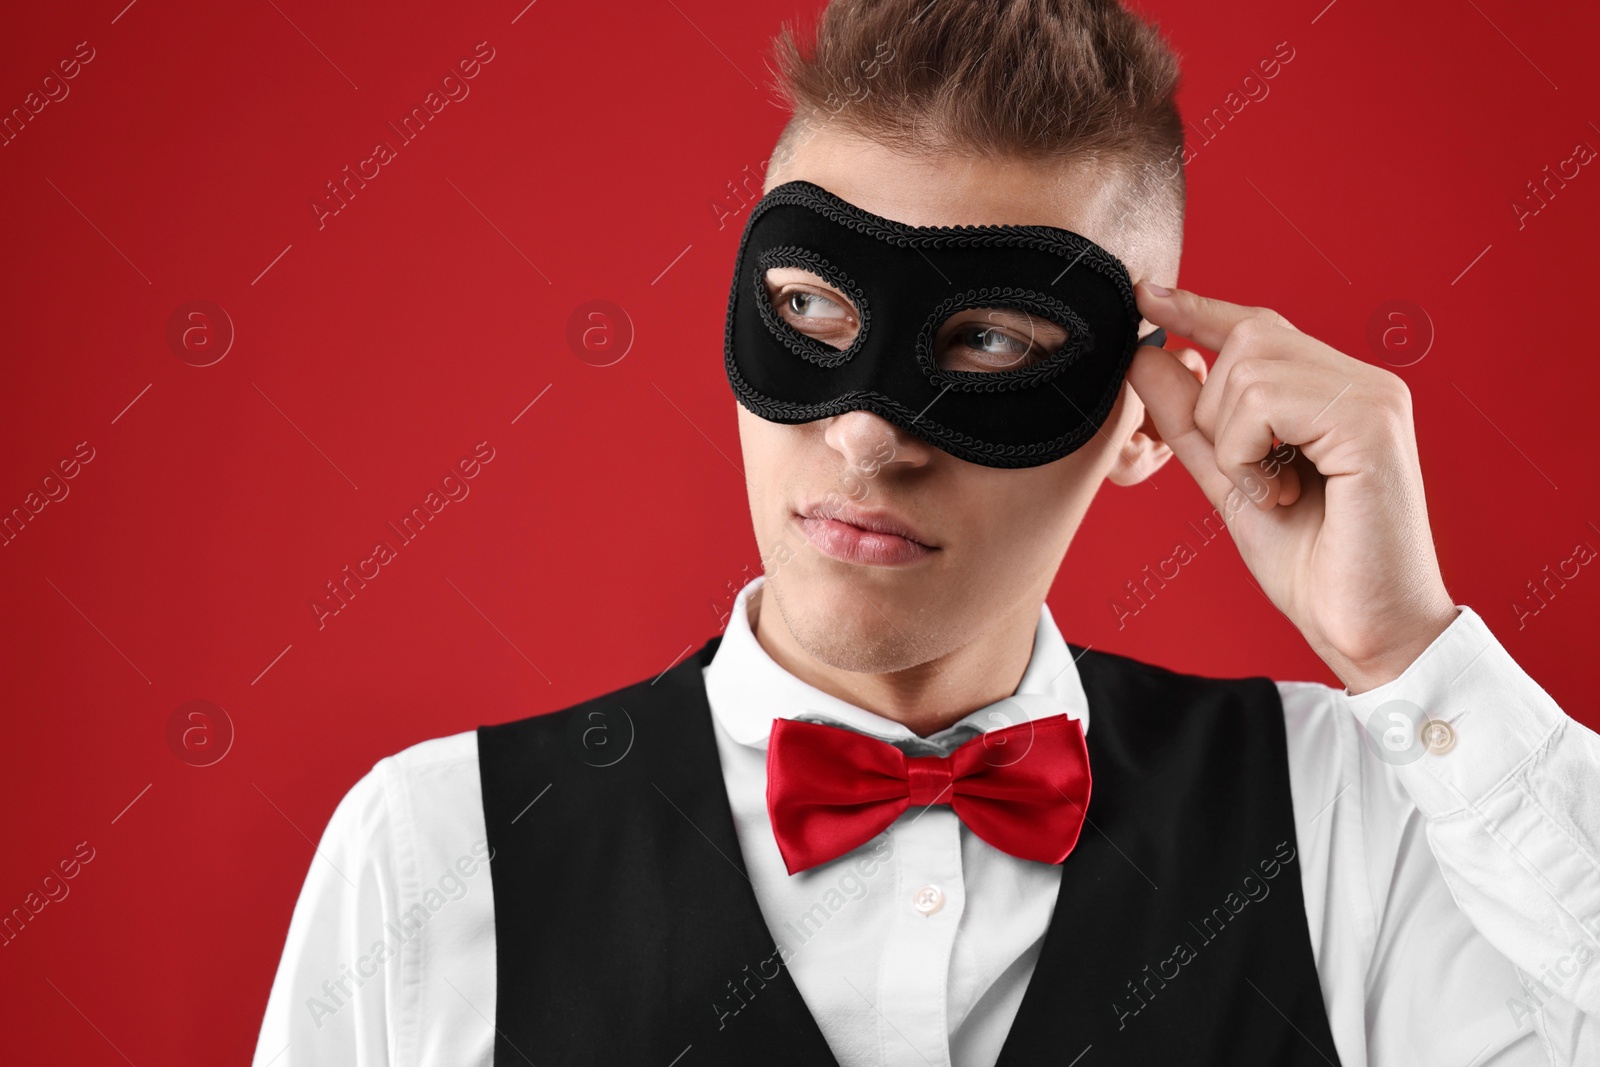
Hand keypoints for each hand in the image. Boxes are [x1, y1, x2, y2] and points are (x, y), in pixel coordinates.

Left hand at [1125, 281, 1459, 693]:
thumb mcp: (1231, 481)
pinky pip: (1265, 405)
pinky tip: (1282, 495)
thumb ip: (1192, 422)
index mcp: (1338, 390)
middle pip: (1247, 339)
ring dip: (1233, 442)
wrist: (1366, 630)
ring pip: (1248, 371)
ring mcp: (1374, 396)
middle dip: (1216, 411)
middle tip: (1250, 475)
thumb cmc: (1311, 564)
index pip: (1260, 326)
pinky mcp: (1371, 423)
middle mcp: (1365, 381)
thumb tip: (1147, 356)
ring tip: (1273, 491)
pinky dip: (1249, 455)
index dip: (1199, 307)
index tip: (1145, 293)